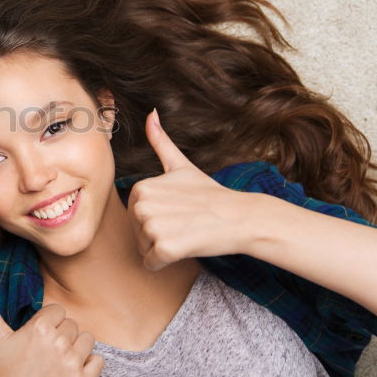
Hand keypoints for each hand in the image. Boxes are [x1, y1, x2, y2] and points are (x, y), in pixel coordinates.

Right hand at [0, 277, 102, 376]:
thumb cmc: (1, 374)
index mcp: (38, 328)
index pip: (57, 310)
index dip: (47, 323)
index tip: (36, 338)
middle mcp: (58, 344)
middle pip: (71, 324)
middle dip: (60, 335)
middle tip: (43, 353)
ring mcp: (72, 364)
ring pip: (87, 339)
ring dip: (76, 348)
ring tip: (57, 361)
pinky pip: (99, 361)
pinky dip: (89, 365)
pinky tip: (70, 371)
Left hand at [128, 110, 252, 269]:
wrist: (241, 216)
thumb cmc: (209, 194)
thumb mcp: (181, 166)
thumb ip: (160, 142)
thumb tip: (150, 112)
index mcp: (140, 187)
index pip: (135, 217)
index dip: (157, 219)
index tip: (178, 211)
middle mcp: (141, 204)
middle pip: (137, 234)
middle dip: (158, 235)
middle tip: (184, 223)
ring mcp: (152, 226)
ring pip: (144, 249)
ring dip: (163, 249)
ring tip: (186, 233)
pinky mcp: (164, 247)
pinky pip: (151, 264)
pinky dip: (165, 263)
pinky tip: (185, 248)